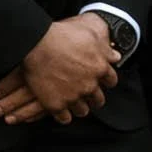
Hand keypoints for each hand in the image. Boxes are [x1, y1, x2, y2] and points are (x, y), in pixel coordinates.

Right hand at [0, 14, 118, 125]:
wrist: (36, 45)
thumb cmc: (62, 35)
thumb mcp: (89, 33)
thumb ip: (104, 46)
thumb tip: (115, 56)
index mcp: (99, 68)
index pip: (111, 80)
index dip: (106, 80)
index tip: (101, 80)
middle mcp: (89, 85)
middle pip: (98, 99)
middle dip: (94, 96)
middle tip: (87, 92)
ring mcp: (73, 97)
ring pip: (82, 110)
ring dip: (79, 107)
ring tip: (74, 103)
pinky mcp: (56, 105)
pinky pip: (65, 118)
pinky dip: (64, 116)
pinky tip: (61, 111)